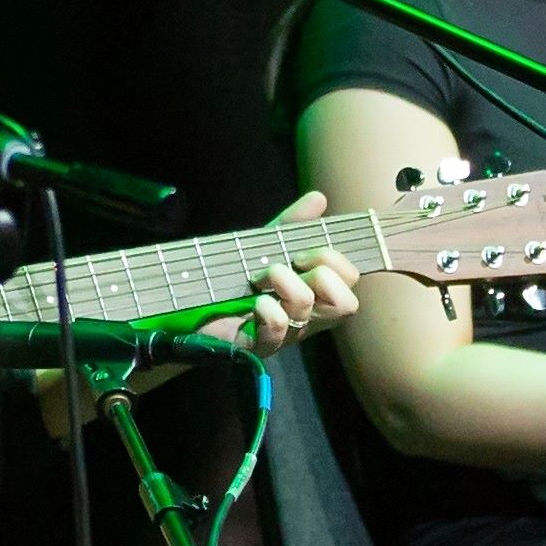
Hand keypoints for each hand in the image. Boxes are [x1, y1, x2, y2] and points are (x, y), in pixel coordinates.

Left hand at [228, 188, 363, 356]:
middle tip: (290, 265)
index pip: (350, 280)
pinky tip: (255, 302)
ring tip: (259, 278)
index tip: (302, 252)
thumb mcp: (266, 244)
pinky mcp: (260, 346)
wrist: (195, 302)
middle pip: (346, 304)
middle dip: (320, 274)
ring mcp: (286, 335)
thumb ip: (293, 223)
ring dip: (283, 281)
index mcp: (316, 294)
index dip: (335, 260)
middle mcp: (308, 318)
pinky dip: (268, 309)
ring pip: (307, 306)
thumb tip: (319, 198)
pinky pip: (278, 327)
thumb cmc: (237, 276)